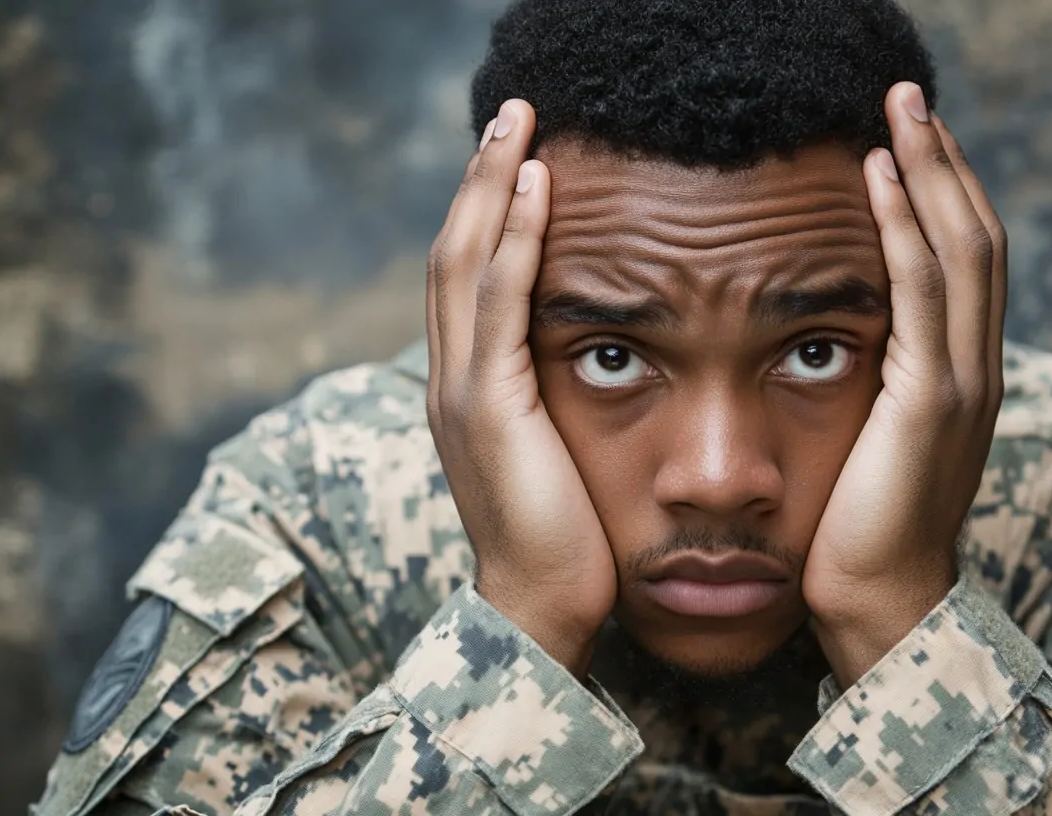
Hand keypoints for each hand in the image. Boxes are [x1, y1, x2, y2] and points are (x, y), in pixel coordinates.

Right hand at [426, 99, 614, 676]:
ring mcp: (463, 389)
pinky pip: (499, 301)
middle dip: (480, 179)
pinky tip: (535, 188)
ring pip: (465, 261)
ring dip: (490, 186)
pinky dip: (513, 238)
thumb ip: (559, 401)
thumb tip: (598, 358)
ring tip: (518, 125)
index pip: (468, 279)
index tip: (516, 160)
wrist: (542, 610)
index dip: (485, 213)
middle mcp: (453, 378)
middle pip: (454, 252)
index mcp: (469, 388)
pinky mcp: (489, 404)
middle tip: (512, 116)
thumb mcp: (558, 453)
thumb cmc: (567, 539)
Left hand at [803, 81, 1007, 687]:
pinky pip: (922, 291)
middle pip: (977, 237)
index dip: (947, 193)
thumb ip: (875, 384)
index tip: (912, 139)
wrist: (880, 605)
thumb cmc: (858, 529)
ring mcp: (961, 382)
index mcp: (961, 375)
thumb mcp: (872, 440)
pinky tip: (878, 176)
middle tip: (909, 97)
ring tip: (899, 110)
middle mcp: (975, 368)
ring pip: (962, 249)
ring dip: (931, 170)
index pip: (967, 262)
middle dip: (944, 160)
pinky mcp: (929, 401)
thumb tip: (837, 337)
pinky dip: (907, 226)